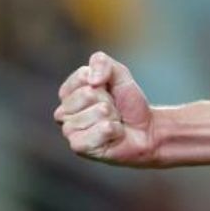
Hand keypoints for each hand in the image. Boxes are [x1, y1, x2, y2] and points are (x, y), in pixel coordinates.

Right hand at [54, 51, 156, 165]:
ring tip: (113, 122)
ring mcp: (69, 130)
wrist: (145, 129)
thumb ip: (102, 63)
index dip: (103, 81)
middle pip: (88, 94)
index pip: (83, 76)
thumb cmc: (127, 102)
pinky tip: (113, 134)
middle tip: (113, 109)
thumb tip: (92, 80)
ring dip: (112, 117)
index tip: (108, 90)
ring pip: (96, 113)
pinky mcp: (79, 147)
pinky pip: (99, 131)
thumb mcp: (119, 74)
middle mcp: (64, 111)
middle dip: (108, 100)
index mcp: (68, 92)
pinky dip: (113, 130)